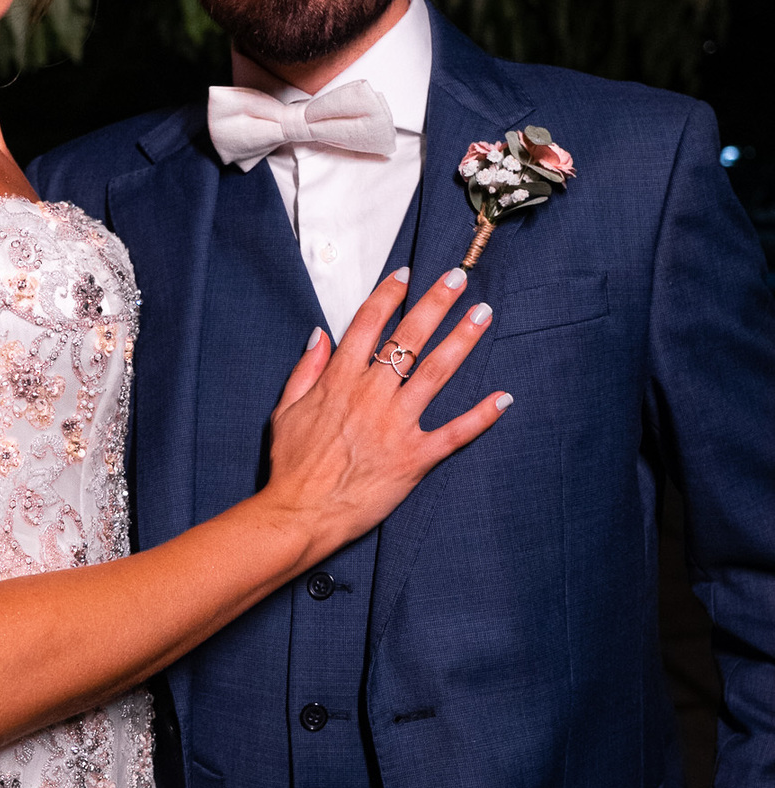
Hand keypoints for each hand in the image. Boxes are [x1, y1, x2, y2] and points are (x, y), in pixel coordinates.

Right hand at [266, 265, 506, 556]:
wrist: (300, 513)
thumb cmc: (291, 466)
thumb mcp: (285, 410)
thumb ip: (305, 370)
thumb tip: (320, 335)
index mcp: (339, 381)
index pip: (367, 324)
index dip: (388, 295)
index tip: (406, 274)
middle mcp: (371, 395)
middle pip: (408, 337)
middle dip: (435, 303)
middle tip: (458, 277)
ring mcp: (396, 425)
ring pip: (436, 372)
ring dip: (462, 340)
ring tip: (482, 314)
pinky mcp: (414, 457)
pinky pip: (454, 433)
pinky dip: (481, 416)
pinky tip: (503, 397)